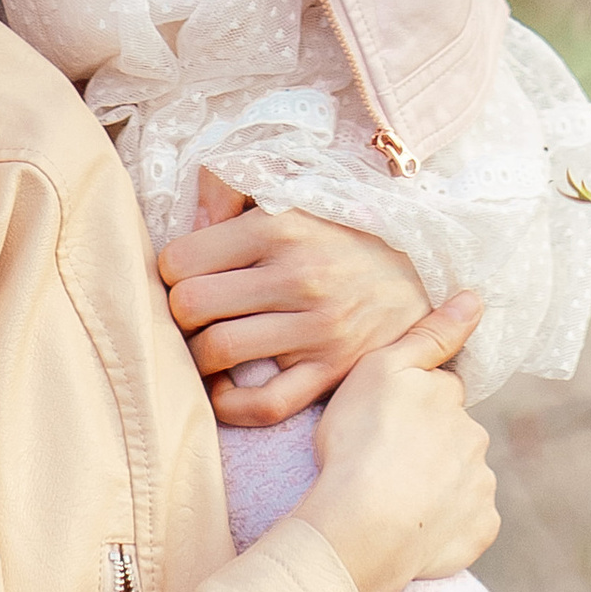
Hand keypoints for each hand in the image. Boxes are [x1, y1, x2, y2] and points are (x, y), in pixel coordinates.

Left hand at [158, 176, 435, 423]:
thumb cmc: (339, 232)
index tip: (185, 277)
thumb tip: (192, 224)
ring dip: (198, 355)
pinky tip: (225, 386)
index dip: (170, 272)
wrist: (420, 272)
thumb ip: (228, 188)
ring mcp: (318, 328)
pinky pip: (265, 403)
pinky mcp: (334, 369)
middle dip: (179, 314)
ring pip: (218, 351)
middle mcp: (299, 275)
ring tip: (207, 345)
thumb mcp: (291, 190)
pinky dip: (231, 404)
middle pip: (190, 306)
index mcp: (280, 226)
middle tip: (192, 314)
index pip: (180, 260)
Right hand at [294, 298, 497, 591]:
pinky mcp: (479, 532)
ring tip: (391, 501)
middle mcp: (475, 439)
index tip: (386, 423)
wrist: (362, 528)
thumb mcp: (382, 369)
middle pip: (454, 438)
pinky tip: (413, 530)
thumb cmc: (360, 441)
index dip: (413, 406)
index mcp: (449, 398)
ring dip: (437, 487)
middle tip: (383, 464)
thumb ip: (431, 334)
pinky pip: (466, 525)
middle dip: (429, 447)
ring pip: (460, 481)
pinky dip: (446, 527)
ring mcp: (480, 488)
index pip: (440, 393)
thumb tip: (476, 299)